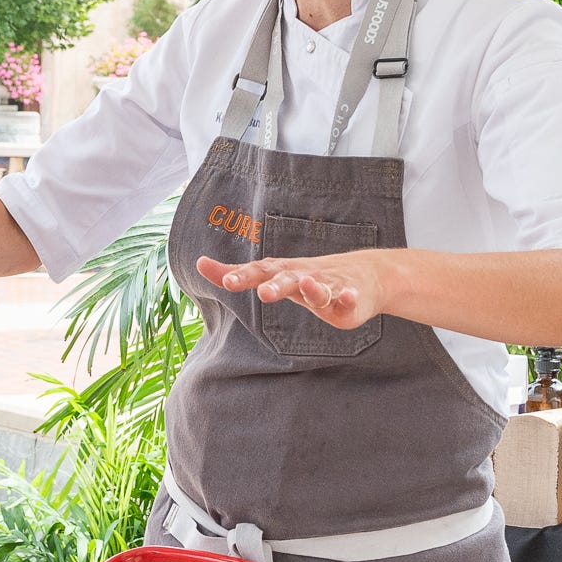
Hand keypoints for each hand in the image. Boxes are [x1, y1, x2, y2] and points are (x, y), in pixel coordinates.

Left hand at [195, 249, 393, 330]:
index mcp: (281, 273)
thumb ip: (239, 272)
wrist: (363, 276)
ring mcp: (329, 285)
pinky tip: (347, 297)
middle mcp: (303, 276)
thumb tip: (199, 263)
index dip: (243, 276)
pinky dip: (348, 297)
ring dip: (313, 288)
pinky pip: (349, 298)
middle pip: (288, 279)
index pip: (259, 272)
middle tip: (264, 293)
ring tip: (307, 286)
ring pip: (320, 287)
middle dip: (277, 285)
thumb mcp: (272, 275)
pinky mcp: (351, 298)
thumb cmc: (307, 277)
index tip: (225, 281)